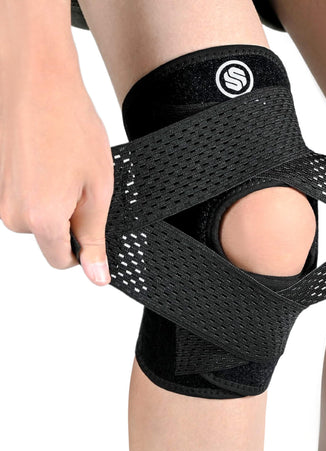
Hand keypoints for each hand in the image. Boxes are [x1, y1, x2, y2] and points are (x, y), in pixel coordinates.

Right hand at [0, 59, 113, 285]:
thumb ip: (94, 238)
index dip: (86, 249)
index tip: (96, 224)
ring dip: (59, 204)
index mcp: (40, 221)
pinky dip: (44, 189)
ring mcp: (1, 197)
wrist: (38, 81)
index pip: (64, 262)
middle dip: (72, 222)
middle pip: (51, 240)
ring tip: (69, 171)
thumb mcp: (98, 190)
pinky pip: (27, 200)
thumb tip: (96, 276)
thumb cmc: (71, 127)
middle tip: (85, 187)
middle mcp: (13, 215)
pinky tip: (54, 163)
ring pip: (39, 220)